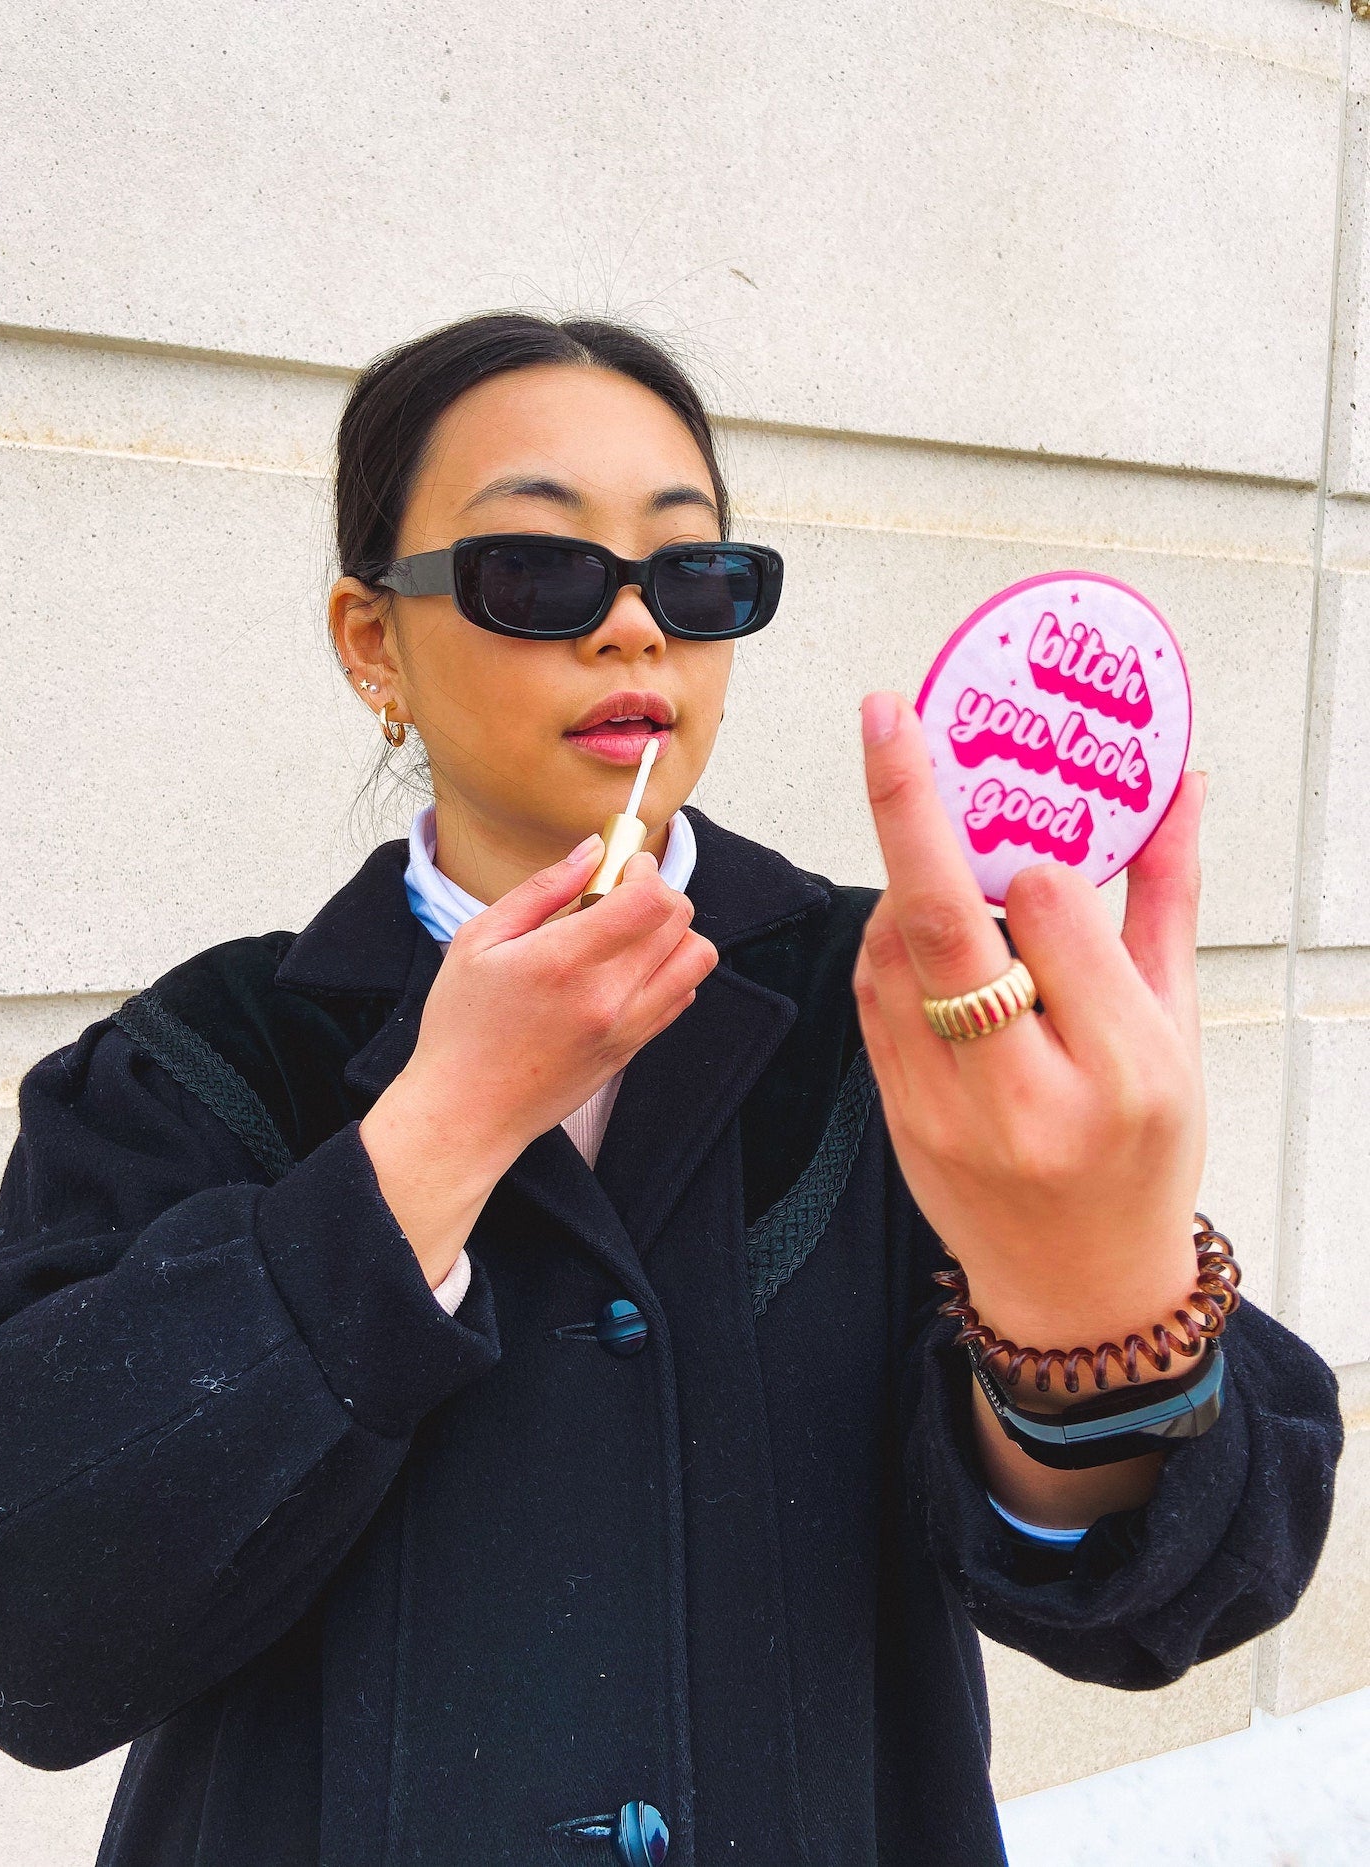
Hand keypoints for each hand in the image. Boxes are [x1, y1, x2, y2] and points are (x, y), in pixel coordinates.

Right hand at [387, 835, 717, 1170]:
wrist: (467, 1113)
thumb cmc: (461, 1028)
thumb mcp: (478, 941)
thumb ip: (542, 890)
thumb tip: (592, 850)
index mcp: (564, 961)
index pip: (649, 900)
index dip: (644, 870)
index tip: (623, 867)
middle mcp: (607, 996)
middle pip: (680, 920)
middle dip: (657, 892)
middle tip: (618, 896)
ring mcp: (627, 1027)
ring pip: (696, 958)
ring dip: (673, 932)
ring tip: (630, 933)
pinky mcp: (632, 1049)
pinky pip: (682, 995)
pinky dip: (668, 970)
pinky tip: (626, 969)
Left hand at [851, 691, 1206, 1398]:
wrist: (1077, 1287)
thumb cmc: (1140, 1157)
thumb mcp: (1179, 1032)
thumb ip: (1167, 902)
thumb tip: (1179, 788)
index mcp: (1122, 1072)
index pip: (1053, 916)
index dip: (1035, 855)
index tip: (1035, 829)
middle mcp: (1025, 1096)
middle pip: (944, 925)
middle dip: (907, 805)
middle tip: (888, 716)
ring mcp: (945, 1112)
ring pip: (890, 954)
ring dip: (901, 881)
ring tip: (934, 848)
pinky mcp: (895, 1116)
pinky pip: (871, 997)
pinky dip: (889, 943)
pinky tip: (924, 933)